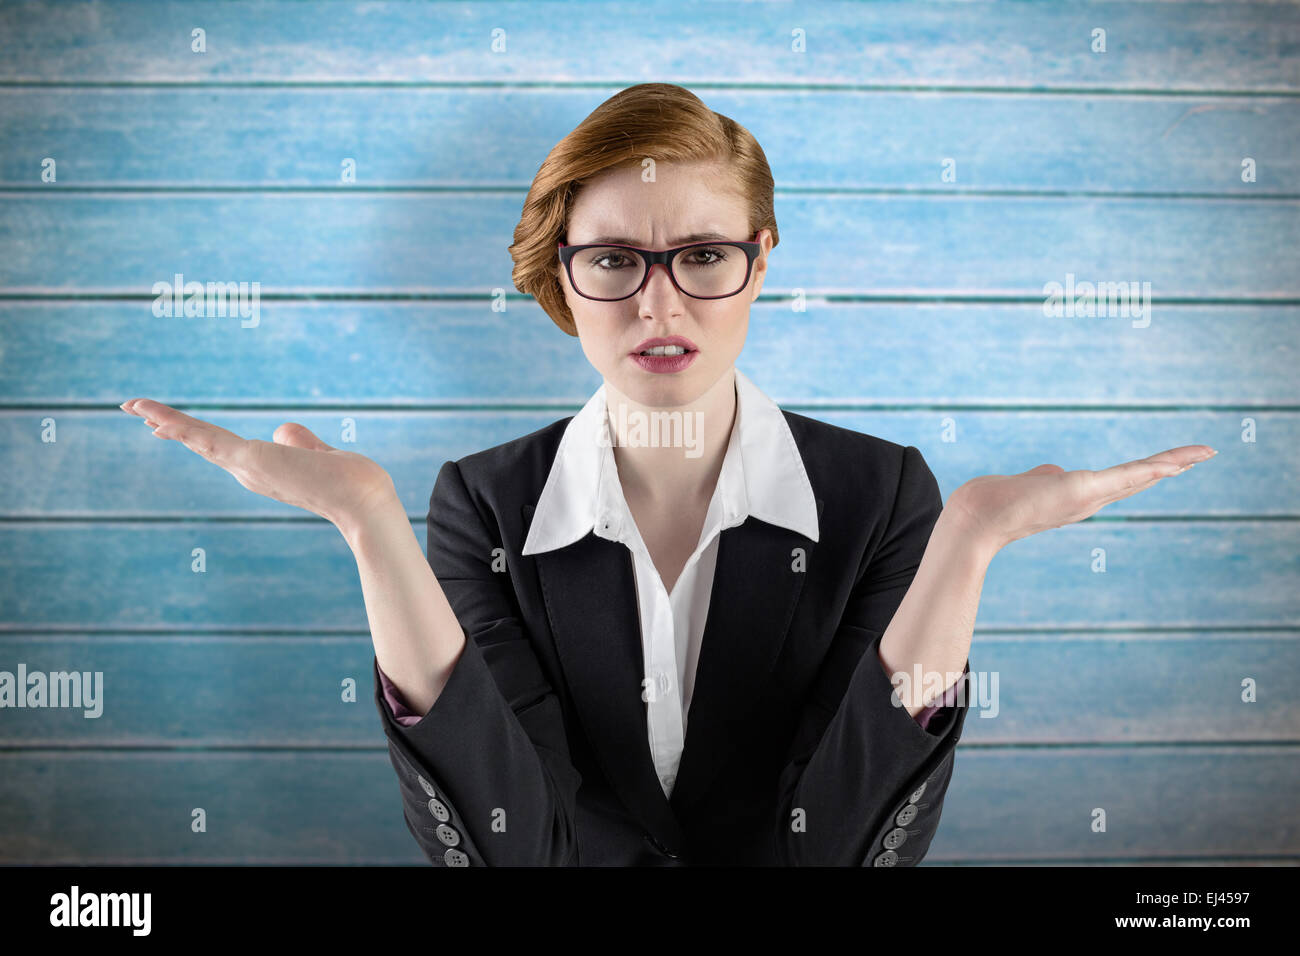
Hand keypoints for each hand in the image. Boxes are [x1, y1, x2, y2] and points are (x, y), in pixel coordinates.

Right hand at [120, 398, 399, 539]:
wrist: (363, 502)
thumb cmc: (351, 483)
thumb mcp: (319, 454)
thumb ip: (301, 442)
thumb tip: (284, 430)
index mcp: (263, 469)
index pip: (221, 447)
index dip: (194, 436)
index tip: (168, 427)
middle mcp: (249, 472)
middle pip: (201, 443)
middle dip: (169, 426)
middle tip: (137, 412)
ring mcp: (246, 468)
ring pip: (197, 439)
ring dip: (164, 420)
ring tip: (133, 406)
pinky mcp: (250, 461)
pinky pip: (206, 439)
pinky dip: (179, 426)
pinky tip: (155, 418)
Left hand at [945, 443, 1216, 554]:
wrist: (978, 518)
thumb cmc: (997, 502)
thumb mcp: (1031, 483)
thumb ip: (1047, 476)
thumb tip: (1054, 471)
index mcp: (1080, 497)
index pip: (1123, 481)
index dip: (1151, 472)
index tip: (1176, 463)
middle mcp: (1090, 501)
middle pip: (1141, 480)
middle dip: (1174, 466)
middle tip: (1206, 453)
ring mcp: (1089, 498)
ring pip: (1139, 477)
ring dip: (1174, 463)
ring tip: (1204, 452)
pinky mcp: (1082, 490)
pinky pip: (1124, 478)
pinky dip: (1151, 470)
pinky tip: (1175, 464)